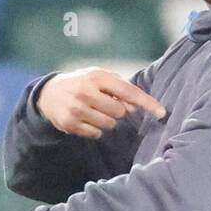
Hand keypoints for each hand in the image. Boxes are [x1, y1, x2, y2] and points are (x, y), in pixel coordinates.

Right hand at [37, 67, 165, 138]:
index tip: (162, 113)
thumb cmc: (82, 83)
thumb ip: (119, 88)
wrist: (48, 93)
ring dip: (107, 120)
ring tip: (94, 111)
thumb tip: (134, 107)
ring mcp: (77, 109)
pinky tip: (86, 119)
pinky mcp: (70, 124)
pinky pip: (96, 134)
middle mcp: (86, 92)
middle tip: (105, 104)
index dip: (146, 102)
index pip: (128, 91)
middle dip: (117, 111)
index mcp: (97, 77)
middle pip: (120, 112)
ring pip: (109, 124)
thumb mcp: (99, 77)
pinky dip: (96, 129)